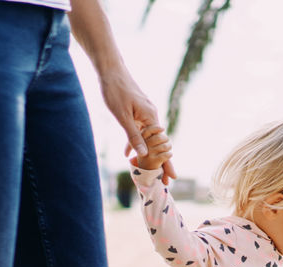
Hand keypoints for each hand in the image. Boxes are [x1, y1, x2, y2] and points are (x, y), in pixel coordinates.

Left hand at [103, 69, 174, 183]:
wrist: (110, 70)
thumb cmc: (115, 90)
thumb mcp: (122, 116)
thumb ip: (133, 136)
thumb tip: (144, 155)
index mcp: (151, 118)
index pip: (162, 146)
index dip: (167, 163)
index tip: (172, 178)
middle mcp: (152, 117)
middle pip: (159, 145)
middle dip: (161, 163)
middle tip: (165, 181)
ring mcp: (145, 114)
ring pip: (149, 139)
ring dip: (148, 154)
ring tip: (146, 170)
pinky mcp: (138, 111)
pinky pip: (140, 131)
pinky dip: (136, 142)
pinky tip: (128, 152)